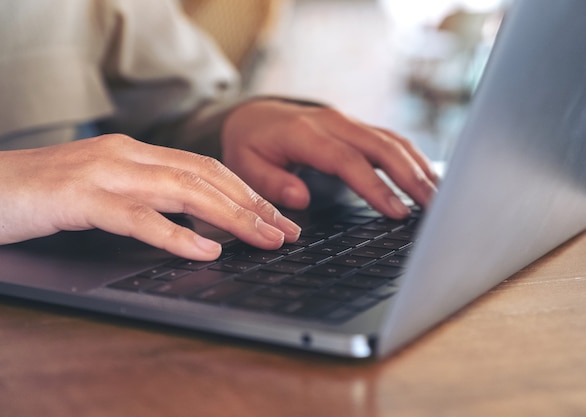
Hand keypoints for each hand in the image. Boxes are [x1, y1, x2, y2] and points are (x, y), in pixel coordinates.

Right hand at [0, 135, 300, 259]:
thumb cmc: (45, 195)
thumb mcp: (106, 191)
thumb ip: (149, 200)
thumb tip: (198, 225)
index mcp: (136, 153)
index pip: (205, 168)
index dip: (246, 191)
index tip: (275, 215)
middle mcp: (128, 156)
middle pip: (206, 177)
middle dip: (253, 205)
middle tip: (286, 231)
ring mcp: (105, 174)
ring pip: (184, 191)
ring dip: (232, 217)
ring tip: (265, 239)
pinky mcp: (81, 198)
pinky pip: (139, 217)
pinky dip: (178, 234)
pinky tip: (207, 249)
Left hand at [221, 99, 438, 217]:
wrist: (255, 115)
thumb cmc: (250, 145)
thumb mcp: (244, 165)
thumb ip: (270, 182)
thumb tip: (300, 199)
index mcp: (305, 133)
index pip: (347, 161)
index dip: (375, 187)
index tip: (397, 212)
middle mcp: (333, 123)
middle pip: (382, 147)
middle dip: (412, 178)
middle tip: (435, 209)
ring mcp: (348, 122)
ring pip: (393, 141)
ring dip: (420, 168)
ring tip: (441, 198)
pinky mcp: (358, 128)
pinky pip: (391, 140)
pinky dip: (414, 159)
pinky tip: (429, 178)